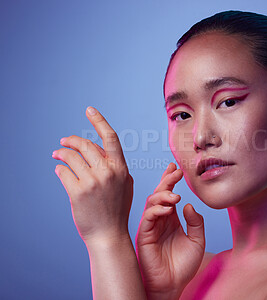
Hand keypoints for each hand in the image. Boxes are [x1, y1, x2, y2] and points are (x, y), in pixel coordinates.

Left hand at [52, 106, 132, 244]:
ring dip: (61, 154)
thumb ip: (114, 165)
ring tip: (58, 156)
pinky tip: (61, 171)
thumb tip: (96, 148)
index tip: (90, 110)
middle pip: (85, 145)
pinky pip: (63, 172)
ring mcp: (92, 182)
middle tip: (63, 142)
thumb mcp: (124, 184)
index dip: (99, 121)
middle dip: (70, 140)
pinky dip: (60, 169)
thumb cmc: (117, 208)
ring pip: (71, 157)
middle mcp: (108, 172)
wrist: (108, 234)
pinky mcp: (77, 192)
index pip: (110, 137)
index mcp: (121, 168)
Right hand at [135, 162, 205, 298]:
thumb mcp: (197, 240)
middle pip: (160, 194)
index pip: (169, 195)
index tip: (176, 168)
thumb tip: (188, 204)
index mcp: (171, 219)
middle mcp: (160, 219)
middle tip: (176, 171)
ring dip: (163, 195)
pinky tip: (168, 209)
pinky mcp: (144, 236)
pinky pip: (148, 218)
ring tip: (175, 195)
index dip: (171, 181)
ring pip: (152, 203)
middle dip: (167, 181)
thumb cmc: (183, 265)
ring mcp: (151, 226)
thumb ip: (196, 222)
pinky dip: (156, 210)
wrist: (173, 285)